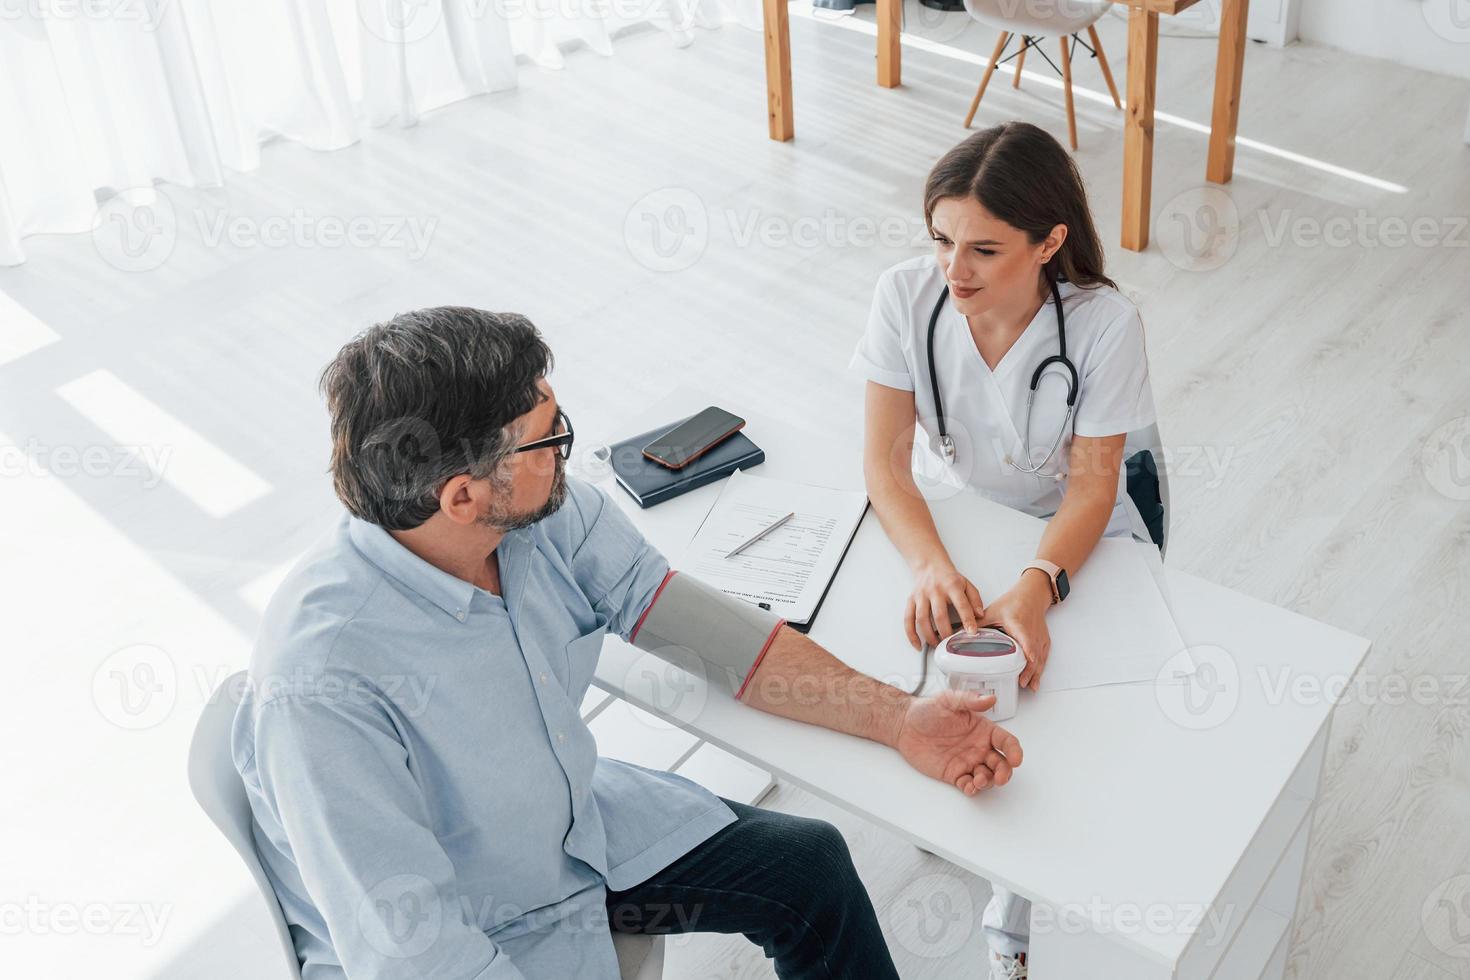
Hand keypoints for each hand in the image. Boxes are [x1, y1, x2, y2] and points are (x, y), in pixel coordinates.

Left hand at [894, 689, 1022, 795]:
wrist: (905, 725)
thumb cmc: (928, 711)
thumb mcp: (948, 700)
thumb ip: (969, 700)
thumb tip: (990, 699)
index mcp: (983, 730)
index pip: (1006, 742)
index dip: (1014, 751)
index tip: (1016, 759)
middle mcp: (979, 747)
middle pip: (1001, 764)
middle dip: (1005, 772)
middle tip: (1000, 777)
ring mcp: (967, 762)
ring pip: (987, 777)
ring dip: (988, 782)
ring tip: (979, 780)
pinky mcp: (954, 774)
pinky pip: (968, 785)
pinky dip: (972, 789)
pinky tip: (969, 787)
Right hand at [905, 561, 984, 650]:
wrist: (930, 565)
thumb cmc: (949, 578)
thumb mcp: (966, 584)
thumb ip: (975, 600)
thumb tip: (979, 615)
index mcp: (951, 586)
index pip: (961, 604)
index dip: (967, 619)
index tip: (971, 632)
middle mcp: (934, 590)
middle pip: (939, 615)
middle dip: (946, 633)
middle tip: (951, 644)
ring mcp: (921, 596)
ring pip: (922, 619)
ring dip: (929, 636)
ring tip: (937, 645)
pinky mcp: (911, 600)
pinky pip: (908, 619)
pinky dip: (911, 634)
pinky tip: (917, 644)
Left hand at [982, 571, 1052, 690]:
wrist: (1031, 595)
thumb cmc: (1014, 602)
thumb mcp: (993, 611)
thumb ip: (978, 623)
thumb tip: (961, 632)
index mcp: (1018, 624)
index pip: (1025, 638)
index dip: (1028, 649)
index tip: (1028, 658)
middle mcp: (1031, 632)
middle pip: (1033, 653)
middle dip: (1028, 669)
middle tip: (1020, 682)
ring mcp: (1039, 637)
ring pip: (1040, 658)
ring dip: (1035, 673)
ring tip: (1029, 686)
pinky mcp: (1044, 641)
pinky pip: (1044, 657)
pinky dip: (1040, 669)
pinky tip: (1035, 680)